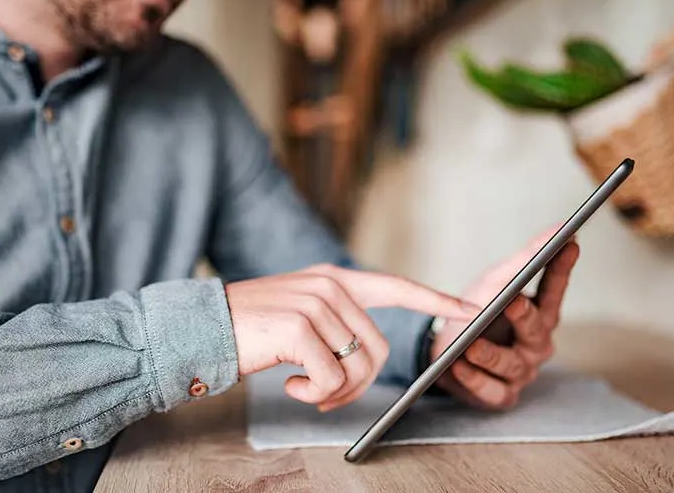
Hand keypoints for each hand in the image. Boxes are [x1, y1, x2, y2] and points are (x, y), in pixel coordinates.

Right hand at [225, 263, 481, 411]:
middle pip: (378, 348)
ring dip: (336, 391)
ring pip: (359, 366)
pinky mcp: (298, 328)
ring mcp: (315, 303)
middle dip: (358, 383)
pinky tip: (291, 384)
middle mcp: (329, 285)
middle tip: (325, 395)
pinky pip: (330, 379)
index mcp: (334, 279)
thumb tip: (368, 359)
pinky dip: (313, 393)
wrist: (202, 328)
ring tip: (306, 388)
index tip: (471, 312)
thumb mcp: (300, 315)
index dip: (435, 301)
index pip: (397, 287)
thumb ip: (336, 323)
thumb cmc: (252, 330)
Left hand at [430, 226, 579, 409]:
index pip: (554, 289)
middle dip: (524, 316)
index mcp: (539, 315)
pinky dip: (474, 380)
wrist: (444, 352)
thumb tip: (560, 227)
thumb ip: (526, 259)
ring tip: (469, 345)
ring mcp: (521, 372)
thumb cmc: (476, 313)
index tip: (570, 243)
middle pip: (536, 330)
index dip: (562, 268)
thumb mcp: (495, 282)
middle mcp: (536, 344)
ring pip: (512, 365)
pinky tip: (458, 366)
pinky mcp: (502, 395)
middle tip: (512, 301)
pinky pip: (493, 391)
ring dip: (489, 354)